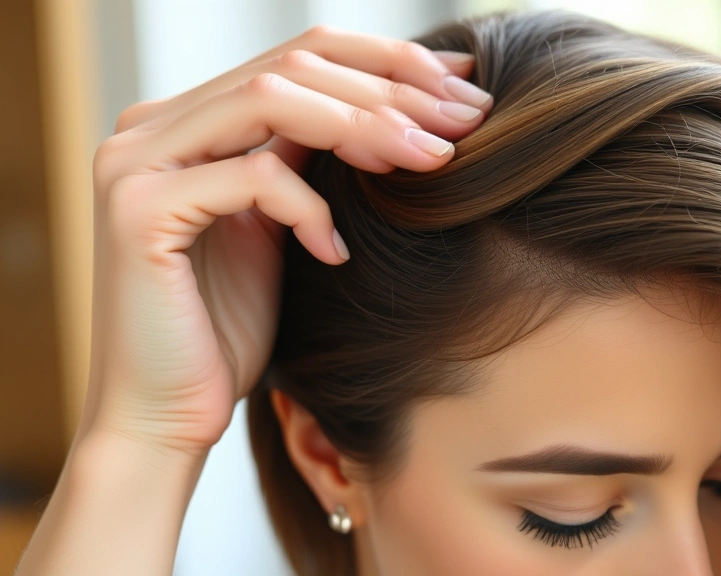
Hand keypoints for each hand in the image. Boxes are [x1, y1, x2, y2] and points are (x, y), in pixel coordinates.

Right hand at [83, 25, 491, 456]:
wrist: (164, 419)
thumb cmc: (227, 333)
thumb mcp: (279, 228)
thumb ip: (304, 161)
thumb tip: (391, 108)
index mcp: (187, 122)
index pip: (298, 55)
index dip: (385, 60)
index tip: (461, 85)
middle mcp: (152, 128)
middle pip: (292, 63)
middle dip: (392, 87)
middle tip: (466, 118)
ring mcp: (135, 163)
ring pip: (272, 98)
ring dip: (367, 125)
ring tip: (430, 159)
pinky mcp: (138, 211)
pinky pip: (254, 177)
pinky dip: (310, 207)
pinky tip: (336, 251)